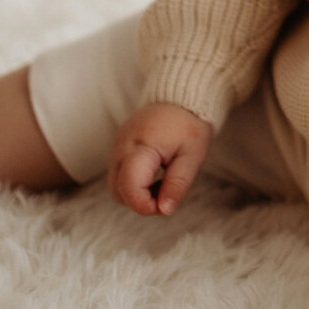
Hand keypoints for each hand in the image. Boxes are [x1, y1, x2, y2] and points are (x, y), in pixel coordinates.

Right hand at [107, 101, 212, 216]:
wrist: (180, 98)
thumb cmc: (188, 125)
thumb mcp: (192, 155)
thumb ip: (178, 184)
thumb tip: (164, 210)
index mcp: (141, 146)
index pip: (129, 187)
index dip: (145, 206)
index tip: (165, 205)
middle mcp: (122, 146)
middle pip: (118, 192)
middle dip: (140, 202)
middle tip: (166, 192)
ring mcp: (117, 146)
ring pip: (116, 186)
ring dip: (136, 193)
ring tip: (162, 180)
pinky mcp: (118, 148)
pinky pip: (118, 175)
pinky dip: (133, 183)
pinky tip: (154, 173)